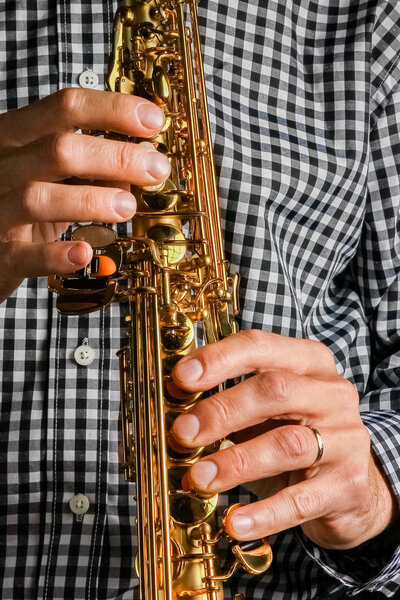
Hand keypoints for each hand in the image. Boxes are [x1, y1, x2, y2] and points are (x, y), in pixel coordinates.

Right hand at [0, 88, 169, 301]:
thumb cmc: (25, 207)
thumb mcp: (57, 177)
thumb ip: (94, 167)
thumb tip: (143, 156)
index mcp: (17, 136)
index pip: (66, 107)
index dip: (113, 110)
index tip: (153, 120)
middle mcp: (2, 166)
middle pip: (58, 149)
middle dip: (115, 157)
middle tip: (157, 169)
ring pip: (38, 197)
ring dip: (89, 200)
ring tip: (127, 206)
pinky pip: (24, 254)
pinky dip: (55, 255)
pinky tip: (84, 253)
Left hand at [171, 330, 397, 549]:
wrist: (349, 486)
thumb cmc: (293, 436)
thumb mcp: (267, 410)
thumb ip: (230, 399)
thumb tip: (175, 405)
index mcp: (309, 362)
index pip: (261, 346)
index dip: (218, 359)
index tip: (181, 378)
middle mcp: (332, 393)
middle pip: (276, 390)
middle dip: (222, 410)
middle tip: (183, 433)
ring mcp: (346, 438)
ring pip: (287, 444)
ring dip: (235, 462)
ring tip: (198, 478)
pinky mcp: (349, 485)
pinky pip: (301, 500)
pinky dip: (264, 514)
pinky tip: (234, 522)